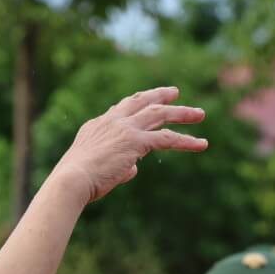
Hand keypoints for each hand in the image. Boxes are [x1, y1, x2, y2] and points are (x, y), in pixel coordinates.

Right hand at [51, 86, 206, 204]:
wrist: (72, 180)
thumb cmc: (79, 181)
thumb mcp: (97, 168)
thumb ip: (119, 166)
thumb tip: (134, 169)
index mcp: (98, 125)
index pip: (121, 108)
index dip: (136, 103)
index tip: (147, 99)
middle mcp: (112, 121)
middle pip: (141, 102)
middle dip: (160, 95)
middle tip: (175, 92)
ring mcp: (125, 129)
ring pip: (159, 114)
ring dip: (181, 113)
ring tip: (200, 114)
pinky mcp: (136, 142)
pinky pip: (167, 138)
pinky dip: (186, 141)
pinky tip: (202, 144)